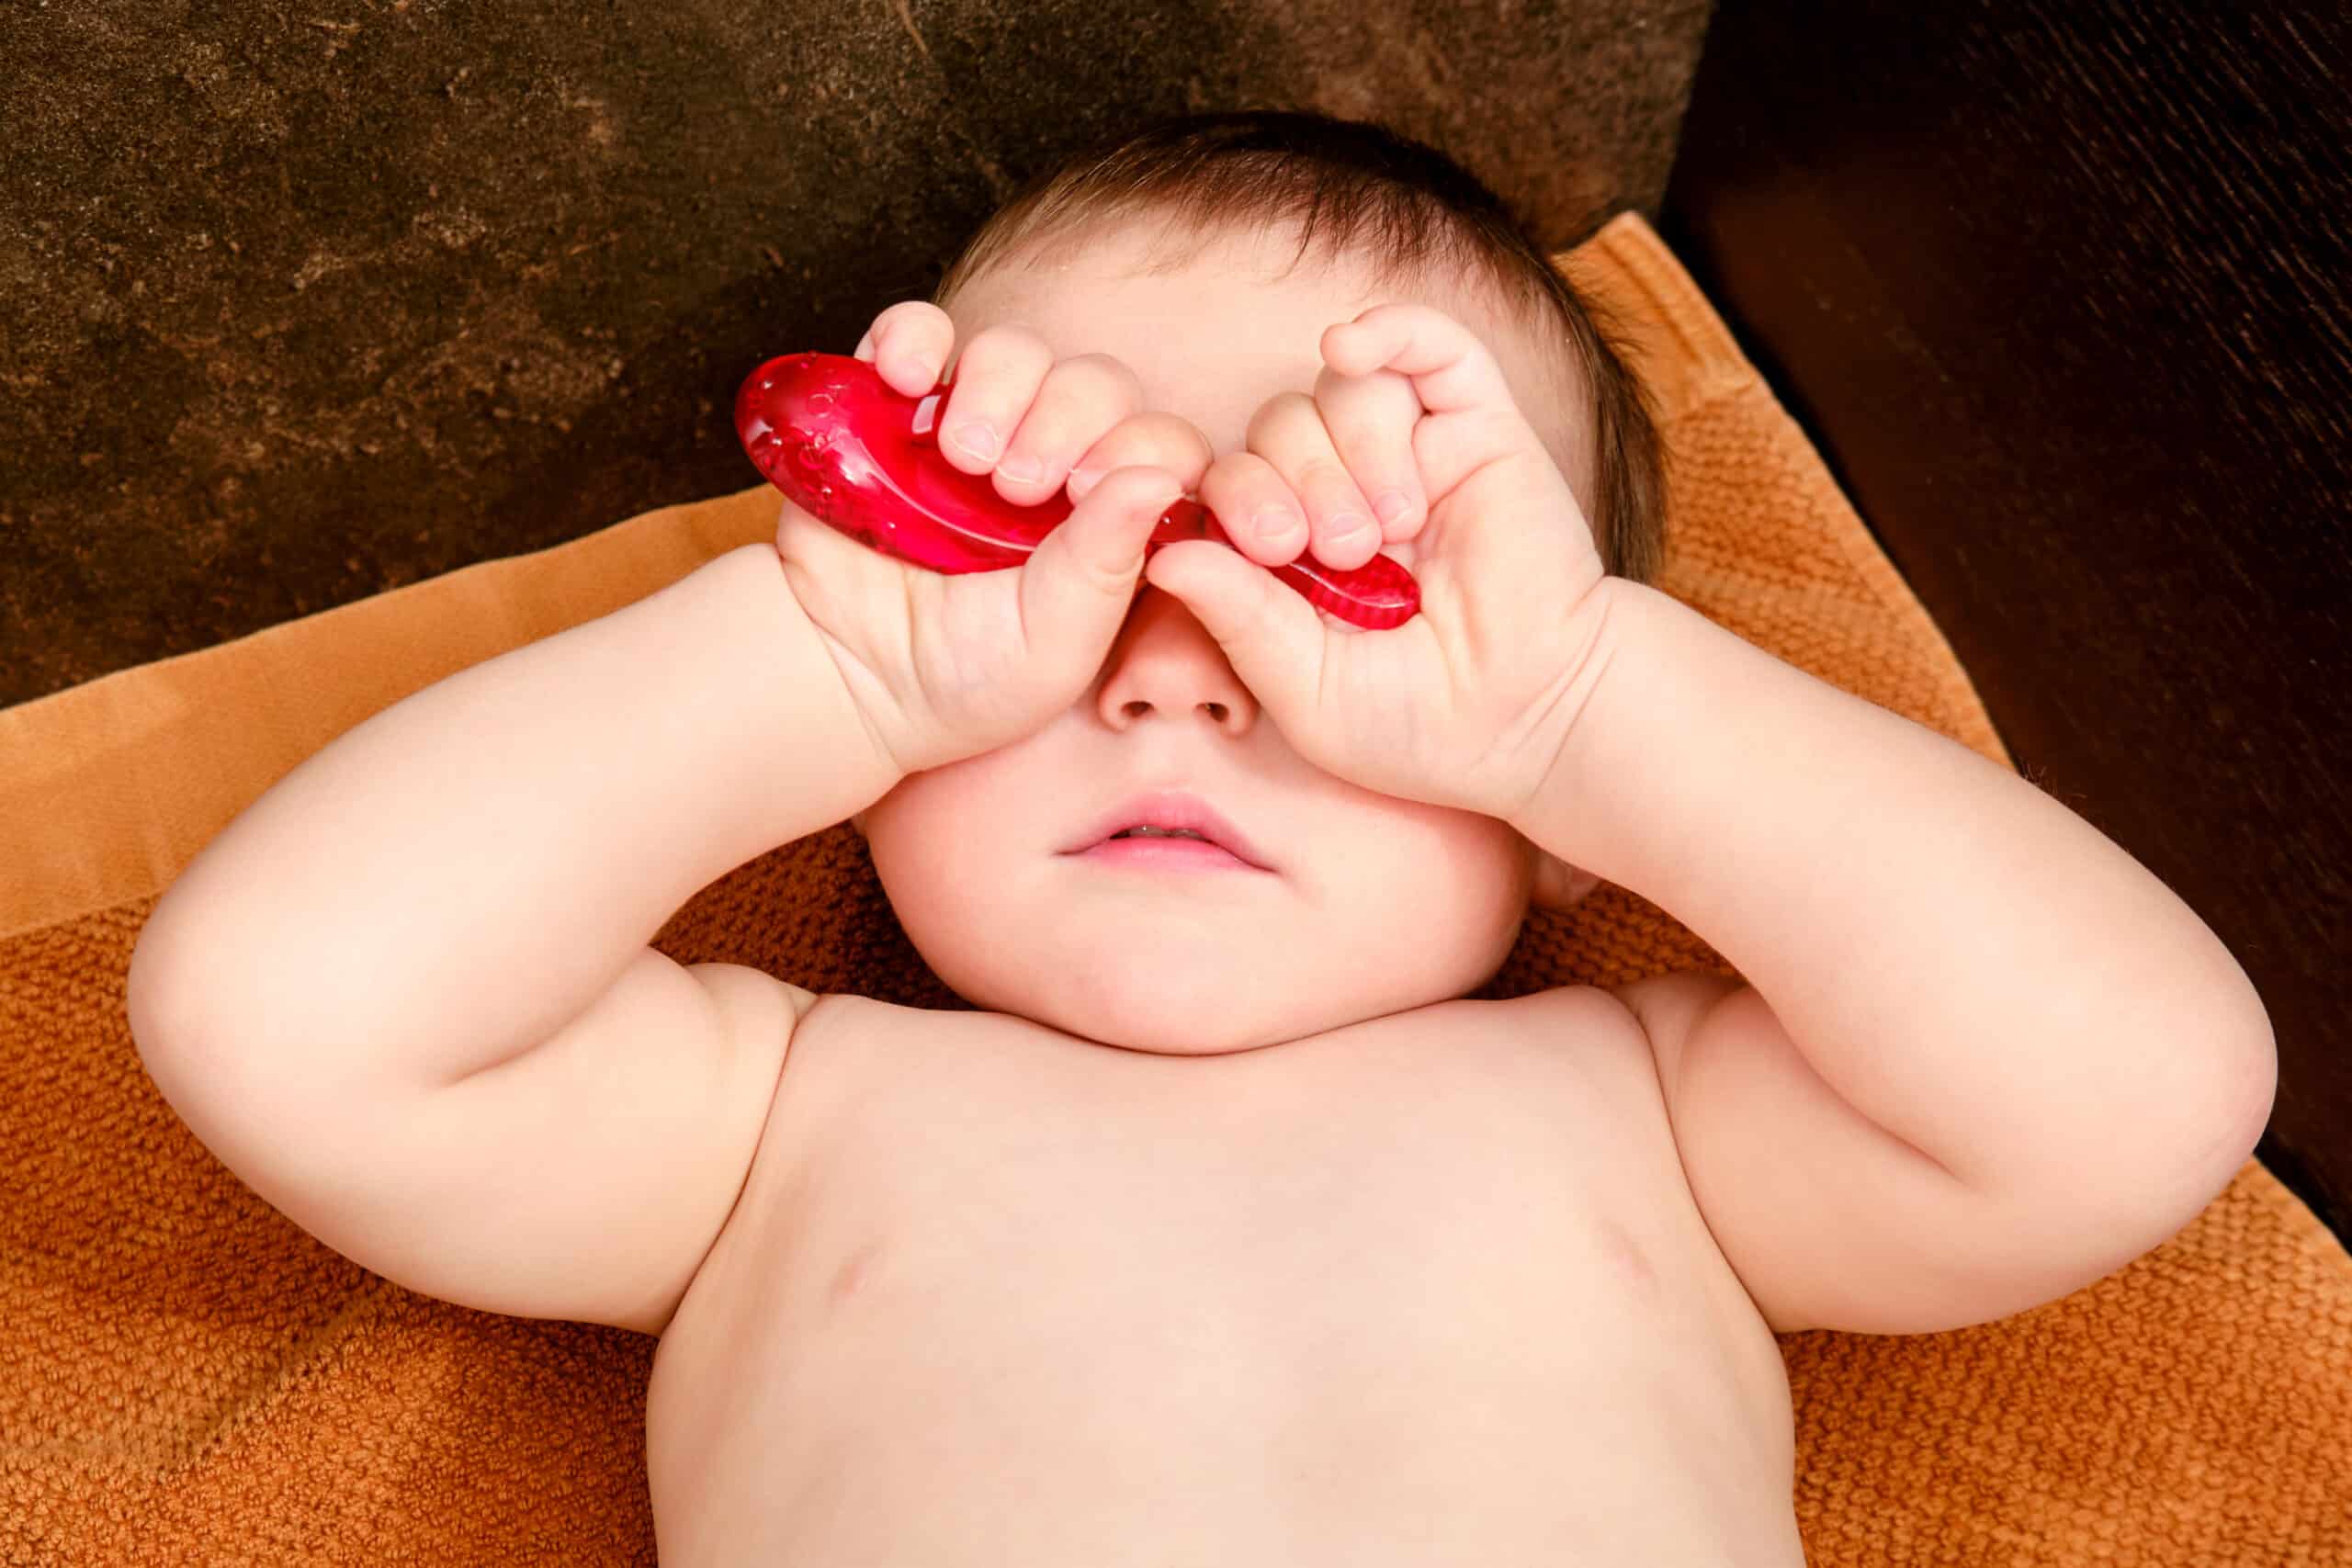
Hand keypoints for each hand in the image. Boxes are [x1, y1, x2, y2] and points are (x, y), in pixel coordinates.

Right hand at [777, 301, 1213, 776]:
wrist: (844, 676)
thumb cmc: (965, 676)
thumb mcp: (1053, 644)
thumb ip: (1107, 564)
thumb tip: (1159, 476)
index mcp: (1107, 516)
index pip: (1160, 443)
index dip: (1140, 447)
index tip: (1085, 493)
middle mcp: (1050, 460)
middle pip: (1095, 383)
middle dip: (1067, 419)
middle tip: (1016, 486)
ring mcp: (972, 426)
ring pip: (1013, 351)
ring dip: (997, 386)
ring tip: (960, 456)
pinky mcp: (894, 404)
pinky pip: (916, 331)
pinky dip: (914, 337)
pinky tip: (907, 378)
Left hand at [1143, 302, 1621, 821]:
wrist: (1533, 719)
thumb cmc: (1418, 724)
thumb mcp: (1304, 686)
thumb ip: (1236, 619)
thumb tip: (1161, 552)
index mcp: (1293, 553)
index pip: (1229, 483)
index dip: (1232, 500)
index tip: (1272, 552)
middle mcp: (1345, 491)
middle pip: (1277, 426)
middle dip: (1294, 481)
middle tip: (1343, 552)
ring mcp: (1412, 456)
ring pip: (1341, 390)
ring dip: (1353, 450)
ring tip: (1395, 528)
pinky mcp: (1479, 427)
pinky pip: (1428, 343)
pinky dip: (1388, 329)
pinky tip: (1354, 348)